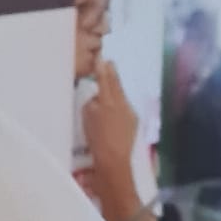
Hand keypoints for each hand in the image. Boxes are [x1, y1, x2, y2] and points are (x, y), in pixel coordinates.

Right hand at [80, 61, 138, 181]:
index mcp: (108, 101)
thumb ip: (92, 103)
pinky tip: (112, 113)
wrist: (113, 161)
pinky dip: (118, 107)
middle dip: (112, 75)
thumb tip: (97, 97)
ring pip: (120, 98)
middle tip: (109, 63)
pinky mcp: (133, 123)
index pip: (106, 81)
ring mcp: (130, 113)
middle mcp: (122, 104)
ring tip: (109, 86)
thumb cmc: (96, 140)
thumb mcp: (87, 118)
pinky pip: (124, 110)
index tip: (102, 59)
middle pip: (116, 86)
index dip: (103, 70)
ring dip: (115, 92)